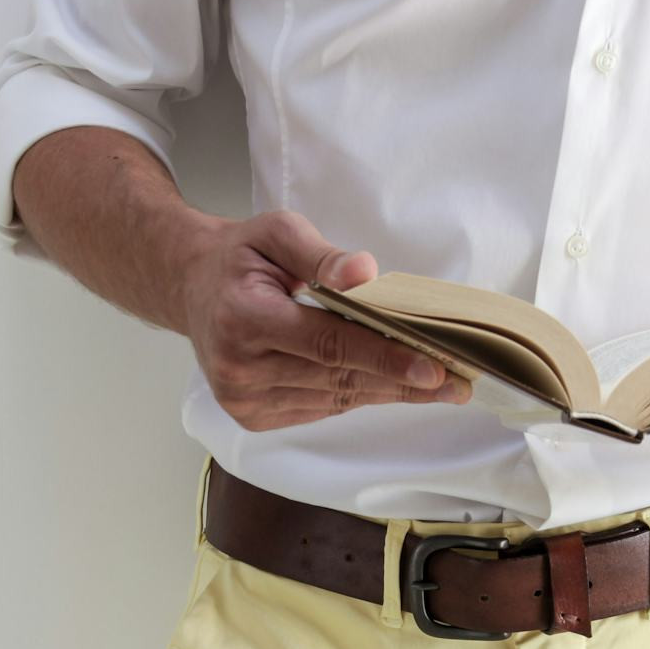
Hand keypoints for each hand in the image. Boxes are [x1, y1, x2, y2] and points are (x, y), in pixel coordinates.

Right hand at [177, 208, 470, 430]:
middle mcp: (239, 368)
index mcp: (242, 318)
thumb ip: (320, 253)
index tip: (433, 367)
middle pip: (339, 377)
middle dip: (402, 380)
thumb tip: (365, 273)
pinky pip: (321, 407)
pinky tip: (391, 385)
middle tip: (458, 381)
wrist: (191, 288)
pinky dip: (359, 394)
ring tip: (439, 387)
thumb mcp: (276, 232)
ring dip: (389, 392)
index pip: (328, 343)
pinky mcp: (252, 416)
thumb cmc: (240, 256)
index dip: (384, 357)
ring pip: (336, 399)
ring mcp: (244, 399)